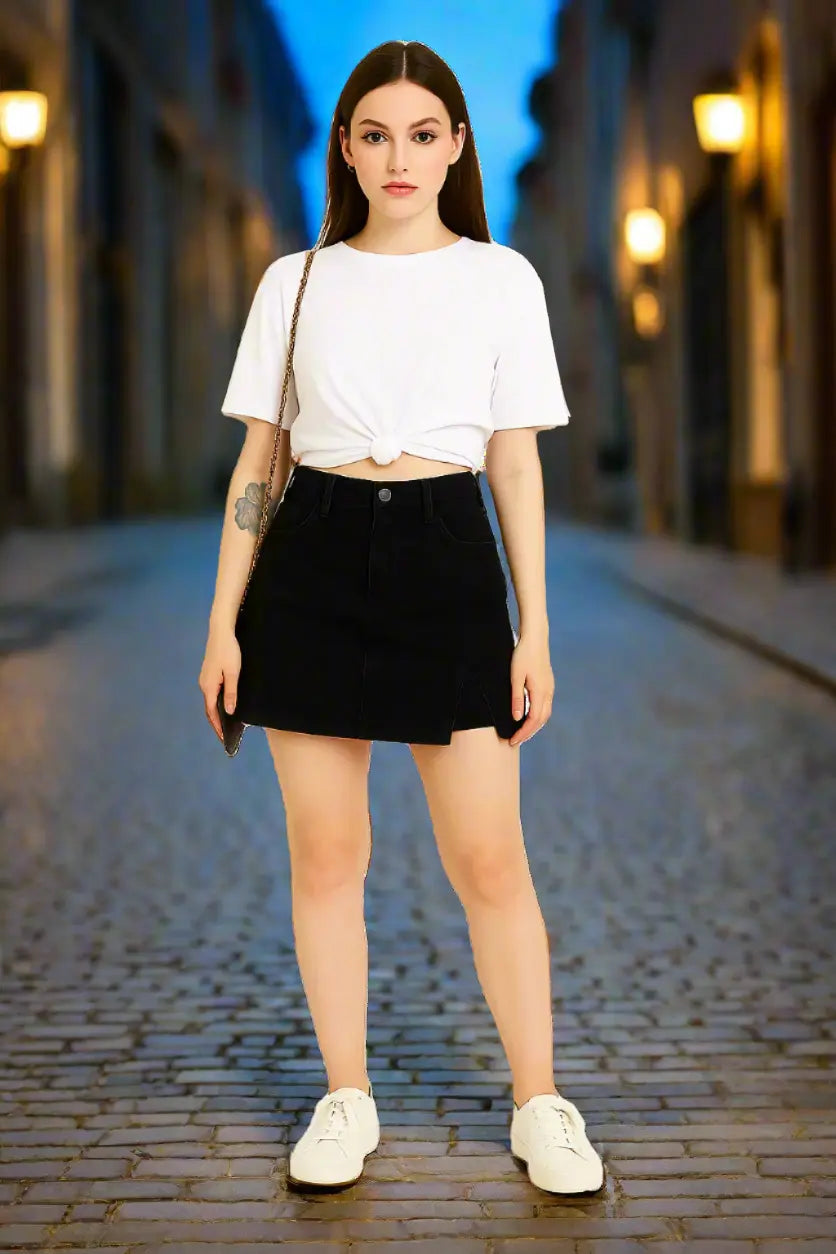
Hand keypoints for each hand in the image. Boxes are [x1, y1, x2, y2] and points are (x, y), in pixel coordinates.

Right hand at [198, 628, 241, 743]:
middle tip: (226, 736)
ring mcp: (205, 678)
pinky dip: (217, 703)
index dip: (218, 726)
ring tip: (228, 724)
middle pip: (209, 708)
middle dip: (217, 723)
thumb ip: (231, 693)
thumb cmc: (229, 650)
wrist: (221, 630)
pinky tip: (225, 705)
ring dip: (217, 713)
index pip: (211, 712)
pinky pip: (212, 693)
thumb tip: (229, 712)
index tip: (224, 738)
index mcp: (209, 686)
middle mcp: (204, 684)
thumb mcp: (234, 673)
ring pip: (210, 700)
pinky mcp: (209, 673)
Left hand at [507, 632, 553, 746]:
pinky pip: (545, 706)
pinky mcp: (548, 684)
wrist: (535, 638)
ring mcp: (550, 688)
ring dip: (534, 725)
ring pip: (545, 714)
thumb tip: (517, 718)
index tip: (512, 741)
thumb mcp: (515, 676)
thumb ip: (516, 698)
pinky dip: (537, 716)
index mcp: (540, 692)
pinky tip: (528, 717)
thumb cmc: (523, 655)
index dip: (523, 733)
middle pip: (541, 720)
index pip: (533, 720)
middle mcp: (548, 692)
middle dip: (529, 732)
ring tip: (521, 732)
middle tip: (515, 741)